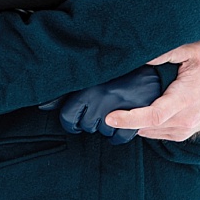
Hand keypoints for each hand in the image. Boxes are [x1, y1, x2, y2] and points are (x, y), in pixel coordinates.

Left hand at [39, 66, 163, 143]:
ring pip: (103, 131)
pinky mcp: (142, 119)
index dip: (70, 120)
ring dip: (106, 126)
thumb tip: (42, 105)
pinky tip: (121, 125)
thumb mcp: (93, 71)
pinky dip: (121, 135)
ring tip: (112, 112)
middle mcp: (104, 99)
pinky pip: (122, 138)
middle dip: (90, 120)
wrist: (157, 61)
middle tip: (99, 109)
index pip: (67, 117)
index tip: (75, 119)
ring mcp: (123, 110)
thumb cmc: (124, 65)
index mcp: (90, 86)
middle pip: (86, 125)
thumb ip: (66, 90)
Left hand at [105, 36, 199, 141]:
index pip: (153, 116)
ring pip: (153, 133)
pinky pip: (161, 134)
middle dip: (126, 123)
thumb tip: (143, 55)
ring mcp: (187, 129)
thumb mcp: (193, 50)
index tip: (110, 117)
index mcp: (186, 100)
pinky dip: (148, 127)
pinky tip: (141, 115)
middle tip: (107, 112)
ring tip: (121, 112)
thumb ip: (167, 52)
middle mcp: (186, 119)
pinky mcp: (187, 132)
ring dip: (136, 125)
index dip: (129, 119)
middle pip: (148, 127)